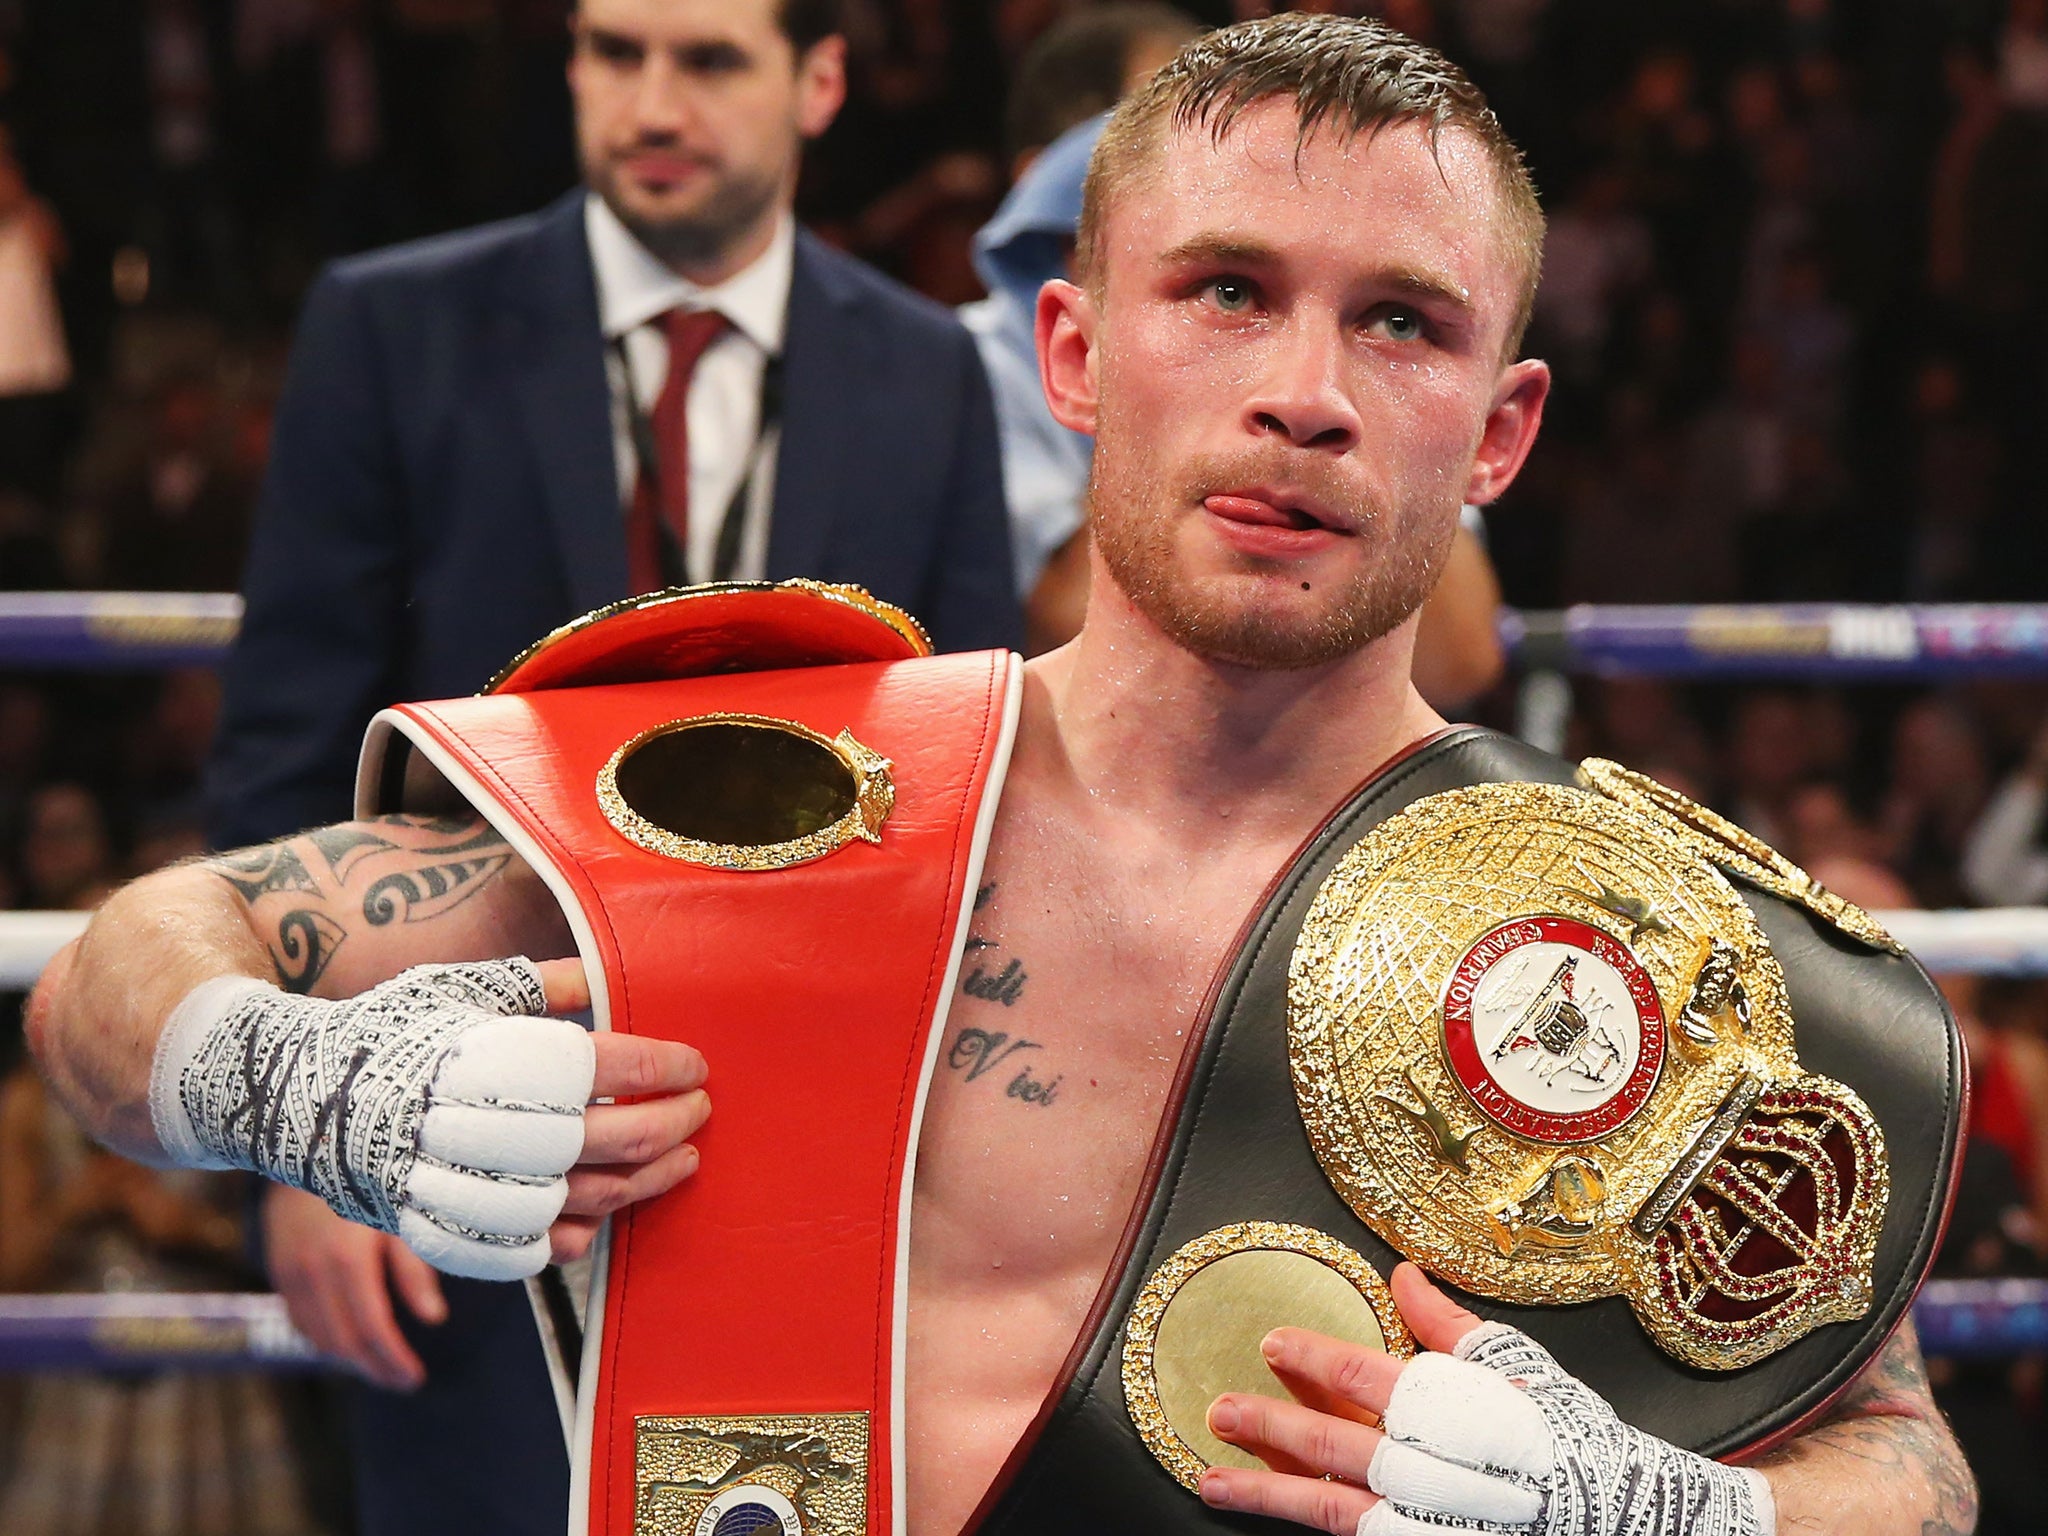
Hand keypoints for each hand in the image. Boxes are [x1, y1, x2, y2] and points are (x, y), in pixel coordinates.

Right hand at [153, 955, 708, 1281]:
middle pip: (598, 1137)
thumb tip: (616, 980)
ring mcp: (447, 1185)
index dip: (657, 1066)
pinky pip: (524, 1250)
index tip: (694, 1064)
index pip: (595, 1065)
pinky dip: (576, 1235)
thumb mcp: (463, 987)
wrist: (289, 1093)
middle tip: (701, 1110)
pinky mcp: (433, 1229)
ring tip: (681, 1161)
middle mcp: (465, 1123)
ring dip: (641, 1186)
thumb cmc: (392, 1027)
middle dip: (667, 1125)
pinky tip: (608, 1210)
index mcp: (477, 1054)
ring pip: (575, 1201)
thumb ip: (546, 986)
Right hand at [264, 1183, 446, 1391]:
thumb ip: (414, 1268)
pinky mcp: (279, 1271)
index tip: (414, 1378)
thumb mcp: (399, 1216)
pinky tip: (349, 1343)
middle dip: (374, 1368)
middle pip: (343, 1341)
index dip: (392, 1360)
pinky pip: (300, 1320)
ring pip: (318, 1336)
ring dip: (349, 1358)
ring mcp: (290, 1274)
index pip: (371, 1328)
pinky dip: (325, 1339)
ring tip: (382, 1367)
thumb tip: (434, 1318)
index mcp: (348, 1260)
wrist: (309, 1144)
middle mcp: (313, 1273)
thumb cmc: (367, 1178)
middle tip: (403, 1381)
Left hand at [1198, 1262, 1773, 1535]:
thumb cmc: (1575, 1438)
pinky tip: (1275, 1514)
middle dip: (1278, 1430)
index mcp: (1471, 1417)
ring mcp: (1442, 1530)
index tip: (1272, 1342)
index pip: (1380, 1382)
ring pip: (1341, 1513)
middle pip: (1348, 1450)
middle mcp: (1451, 1478)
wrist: (1635, 1519)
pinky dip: (1317, 1531)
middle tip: (1220, 1409)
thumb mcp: (1521, 1369)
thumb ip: (1452, 1327)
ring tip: (1214, 1479)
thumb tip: (1402, 1274)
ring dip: (1272, 1495)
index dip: (1320, 1360)